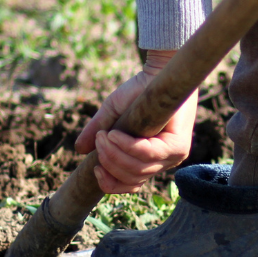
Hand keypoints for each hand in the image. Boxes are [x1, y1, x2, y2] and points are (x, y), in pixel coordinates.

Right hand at [74, 50, 198, 193]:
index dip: (110, 183)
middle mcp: (164, 163)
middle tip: (99, 140)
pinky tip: (114, 134)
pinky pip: (147, 154)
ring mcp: (173, 156)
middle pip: (132, 179)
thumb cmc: (138, 91)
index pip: (131, 185)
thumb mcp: (112, 114)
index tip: (95, 168)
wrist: (158, 71)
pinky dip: (126, 146)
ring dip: (114, 154)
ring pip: (138, 169)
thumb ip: (97, 131)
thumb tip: (79, 149)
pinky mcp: (178, 146)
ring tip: (104, 136)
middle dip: (108, 162)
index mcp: (150, 161)